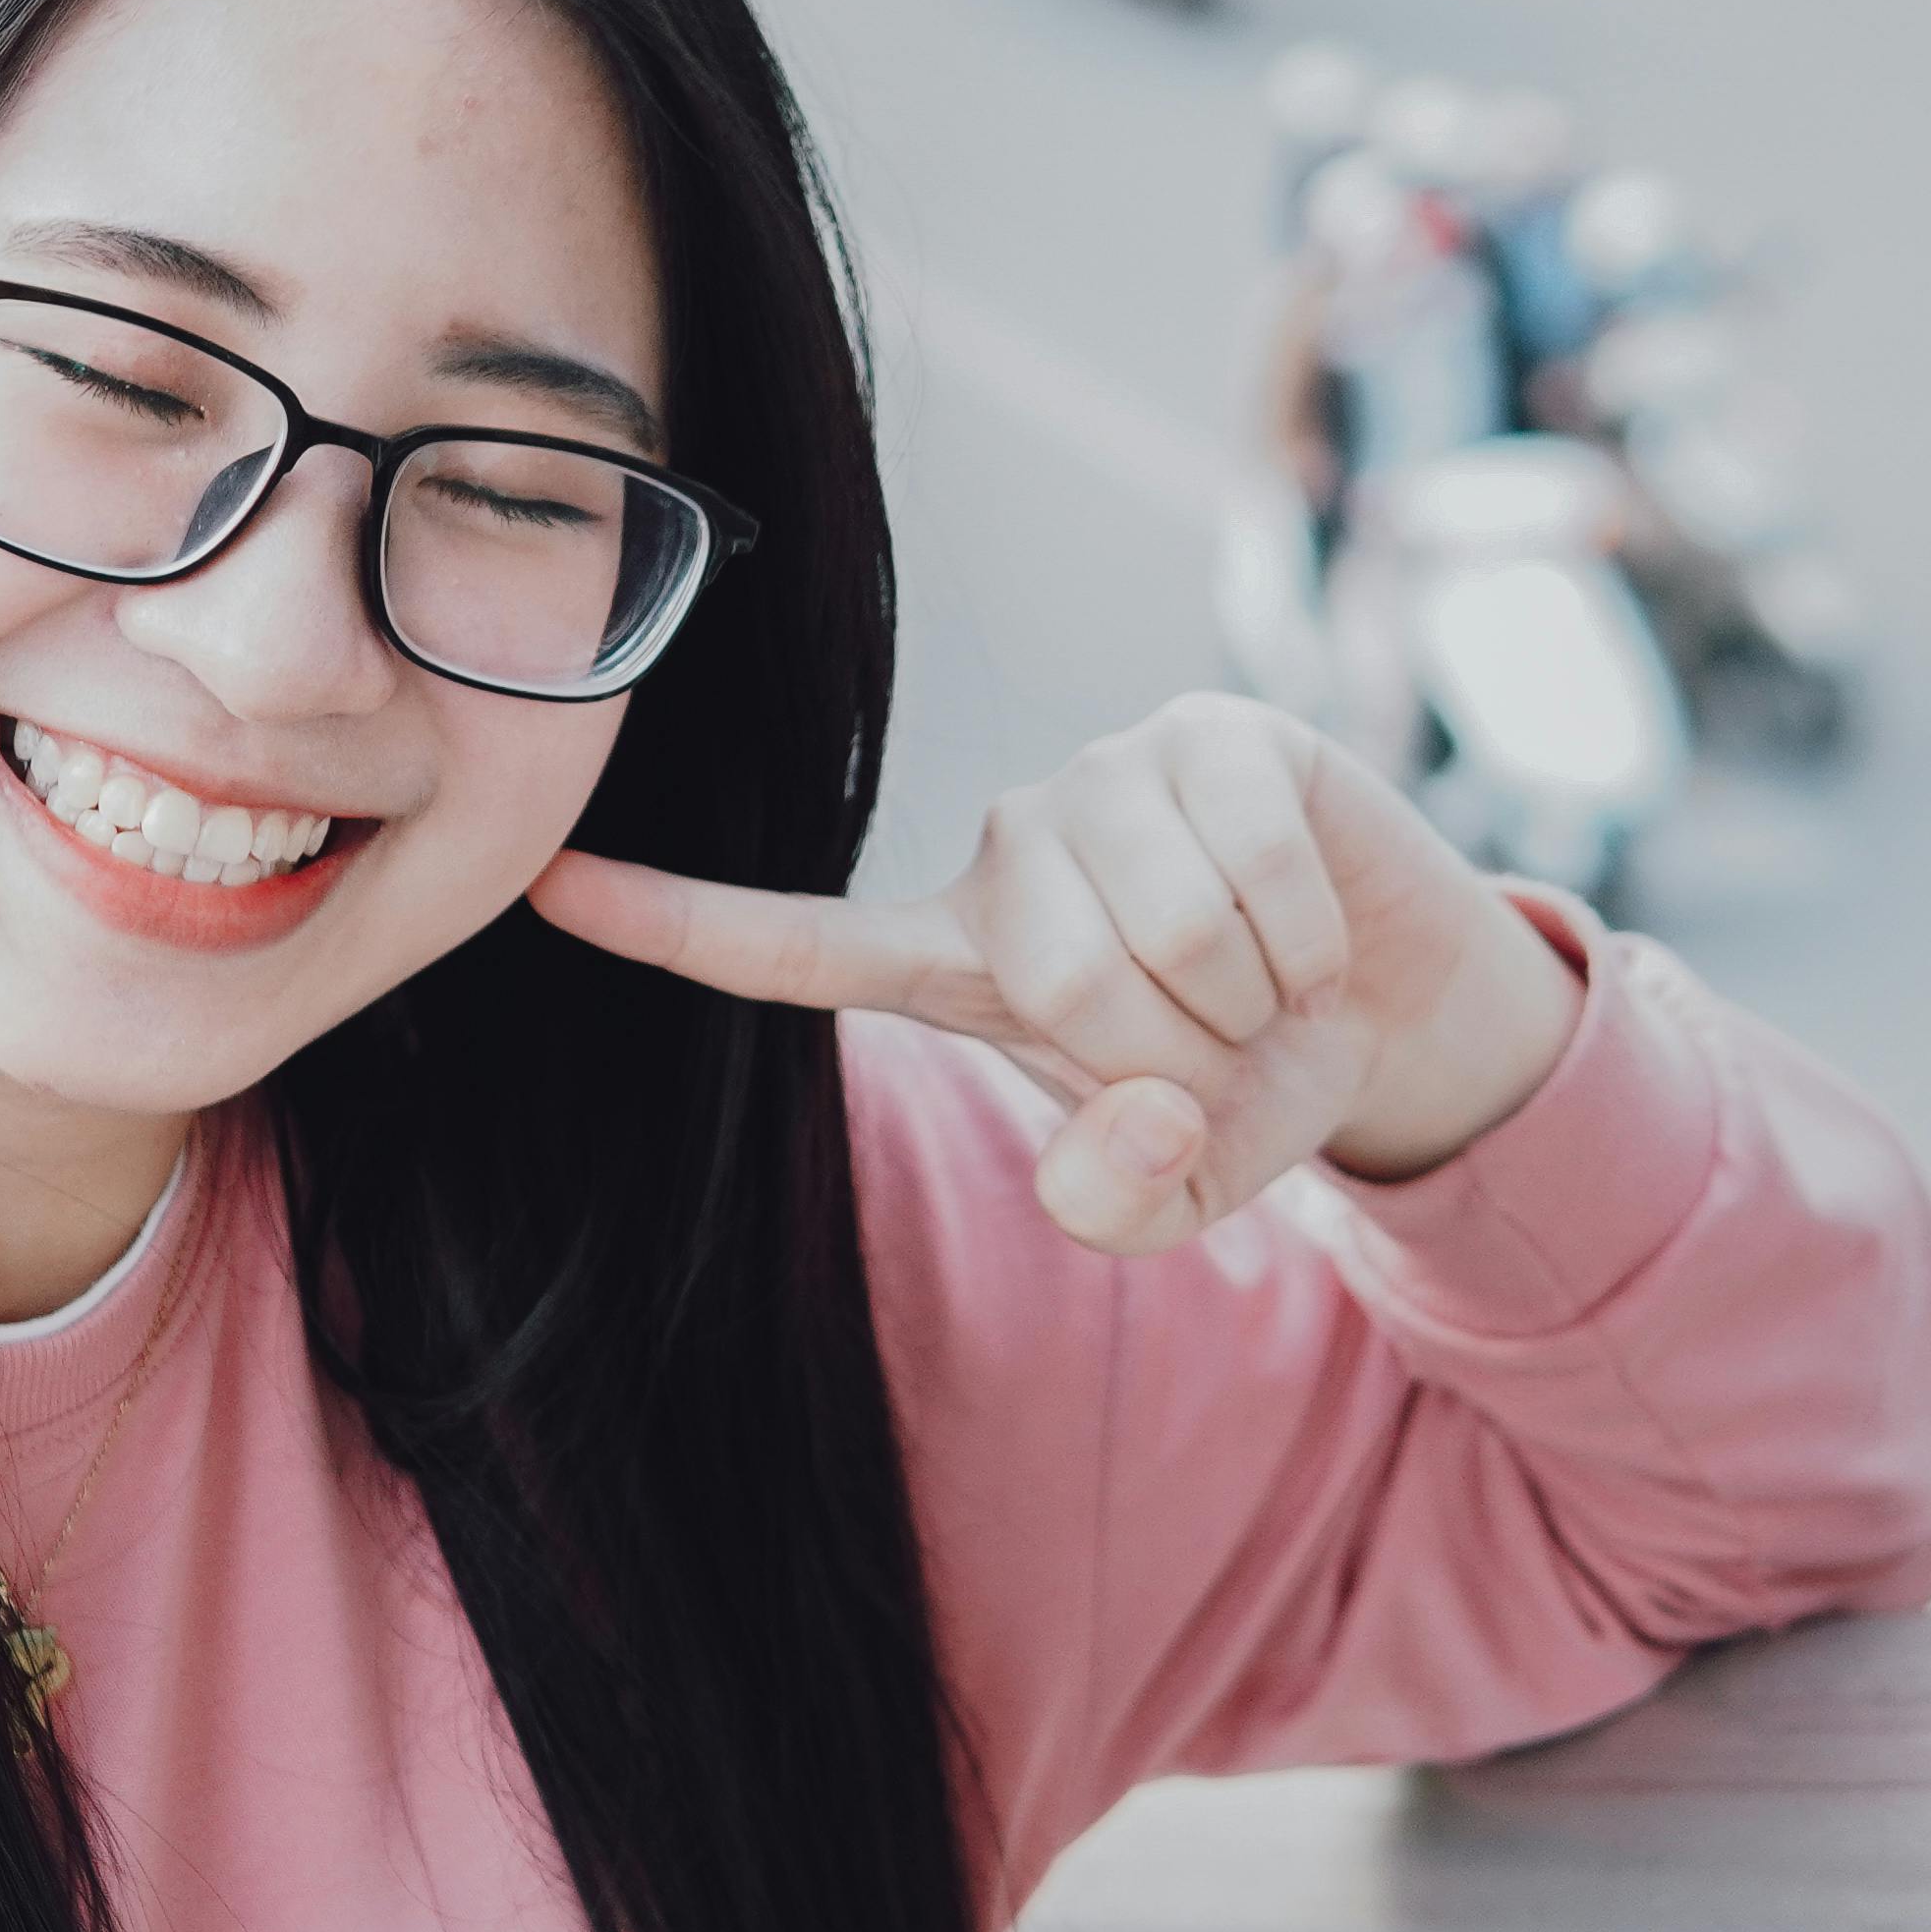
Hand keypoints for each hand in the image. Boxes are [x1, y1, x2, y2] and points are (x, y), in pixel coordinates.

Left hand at [530, 692, 1588, 1253]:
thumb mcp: (1182, 1182)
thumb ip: (1127, 1201)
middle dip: (1173, 1050)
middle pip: (1060, 979)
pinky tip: (1309, 932)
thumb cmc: (1248, 1080)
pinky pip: (1253, 867)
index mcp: (959, 957)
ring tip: (1260, 983)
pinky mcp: (1212, 731)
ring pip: (1163, 927)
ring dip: (1246, 1000)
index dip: (674, 923)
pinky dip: (1302, 941)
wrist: (1388, 998)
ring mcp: (1106, 774)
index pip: (793, 942)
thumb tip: (1135, 1121)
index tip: (543, 886)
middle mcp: (1009, 849)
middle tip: (1217, 1045)